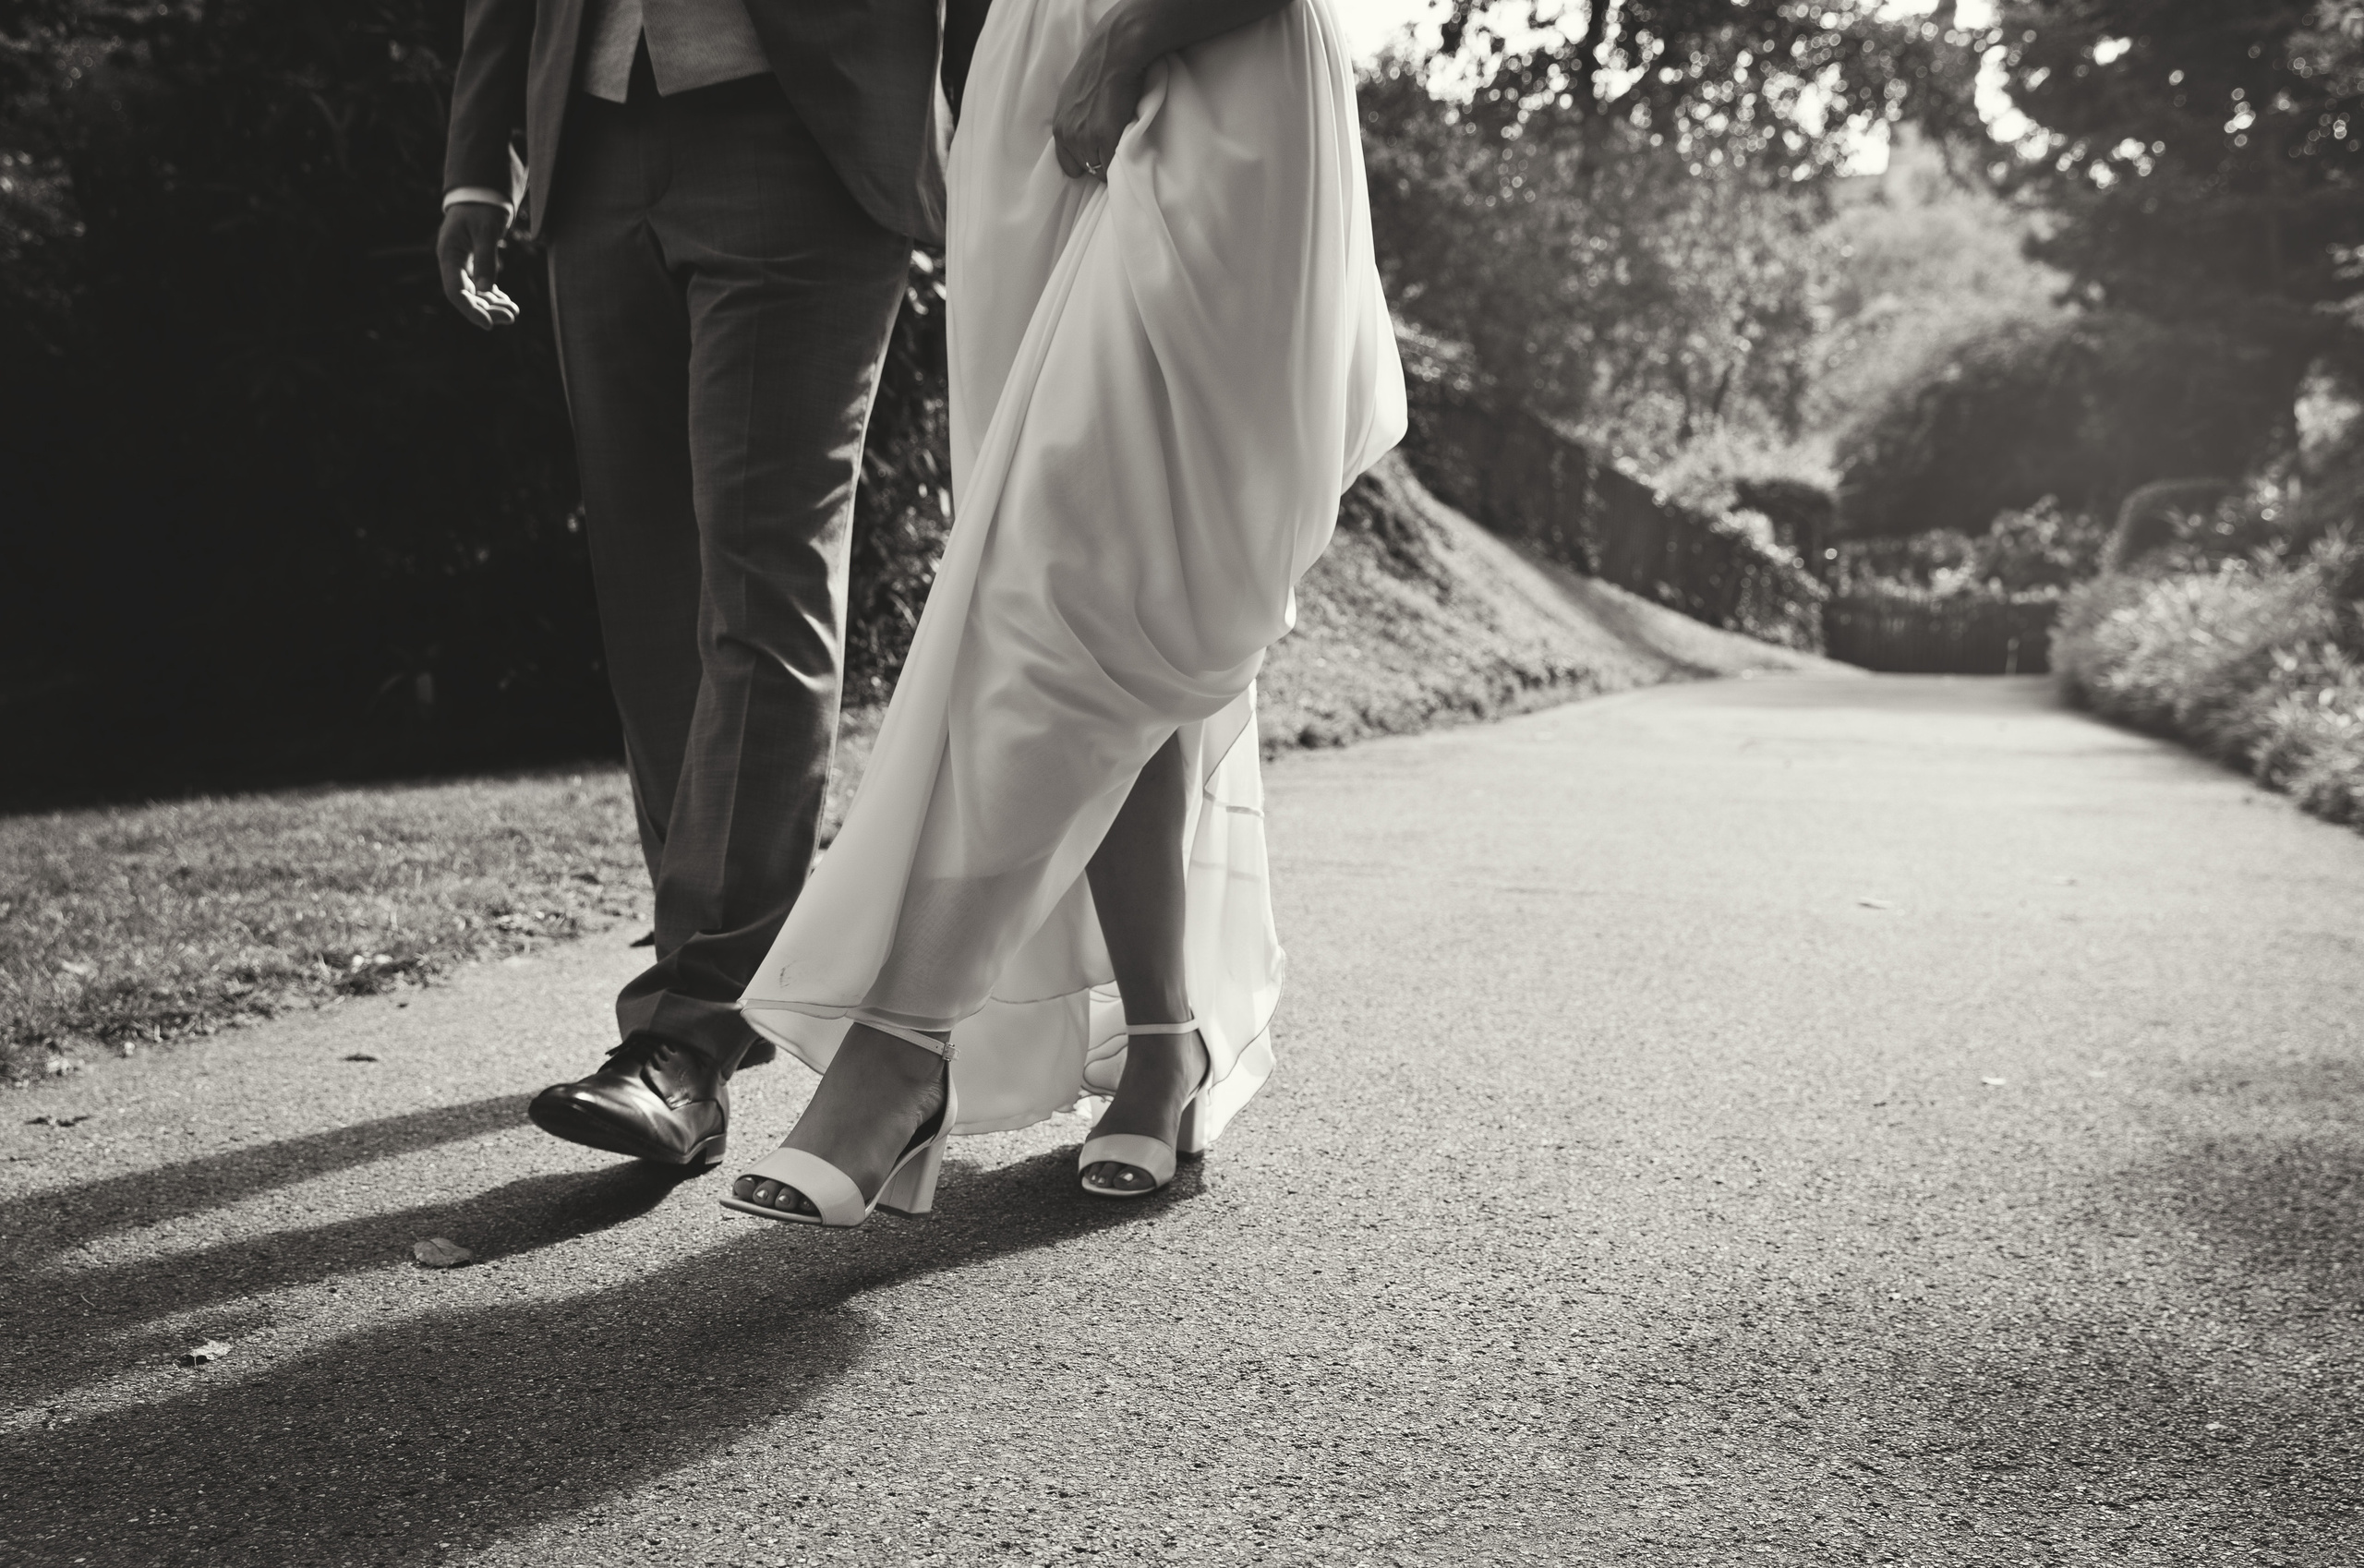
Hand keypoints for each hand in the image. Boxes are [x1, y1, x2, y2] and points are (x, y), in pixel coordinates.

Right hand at [436, 202, 518, 328]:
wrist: (482, 194)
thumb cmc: (482, 208)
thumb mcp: (486, 231)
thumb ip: (486, 259)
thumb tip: (486, 290)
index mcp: (449, 255)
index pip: (455, 291)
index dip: (470, 310)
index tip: (488, 325)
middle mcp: (453, 263)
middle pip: (467, 296)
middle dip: (487, 310)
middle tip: (511, 317)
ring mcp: (462, 264)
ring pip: (475, 293)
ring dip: (493, 305)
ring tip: (513, 313)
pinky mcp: (473, 263)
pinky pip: (482, 285)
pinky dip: (495, 295)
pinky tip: (508, 303)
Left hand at [1051, 16, 1146, 179]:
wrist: (1113, 55)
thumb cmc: (1098, 70)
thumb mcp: (1072, 98)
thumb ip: (1073, 121)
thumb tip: (1084, 136)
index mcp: (1058, 127)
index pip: (1068, 165)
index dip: (1086, 161)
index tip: (1099, 152)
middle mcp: (1067, 135)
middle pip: (1087, 168)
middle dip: (1101, 159)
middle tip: (1115, 142)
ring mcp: (1085, 138)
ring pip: (1101, 169)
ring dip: (1113, 160)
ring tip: (1122, 140)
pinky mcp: (1105, 137)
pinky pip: (1113, 166)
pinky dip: (1122, 160)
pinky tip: (1128, 142)